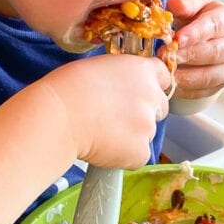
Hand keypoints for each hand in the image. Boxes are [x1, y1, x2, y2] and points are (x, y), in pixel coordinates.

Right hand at [46, 54, 171, 167]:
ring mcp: (148, 126)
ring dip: (131, 135)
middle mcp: (152, 97)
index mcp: (143, 71)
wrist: (59, 117)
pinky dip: (123, 156)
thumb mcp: (101, 67)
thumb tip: (122, 90)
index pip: (163, 76)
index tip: (138, 93)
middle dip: (143, 113)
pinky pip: (137, 156)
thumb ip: (122, 77)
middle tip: (116, 118)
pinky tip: (102, 147)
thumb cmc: (69, 88)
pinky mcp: (141, 151)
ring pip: (146, 133)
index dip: (151, 86)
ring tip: (101, 133)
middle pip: (159, 108)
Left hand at [166, 0, 223, 100]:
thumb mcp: (191, 7)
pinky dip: (186, 89)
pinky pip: (204, 91)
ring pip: (211, 76)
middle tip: (167, 55)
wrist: (203, 40)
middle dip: (189, 55)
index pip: (215, 26)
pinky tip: (171, 83)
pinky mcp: (221, 85)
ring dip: (186, 76)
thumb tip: (175, 4)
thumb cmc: (196, 20)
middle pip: (215, 53)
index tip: (177, 39)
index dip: (196, 33)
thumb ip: (184, 4)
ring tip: (166, 71)